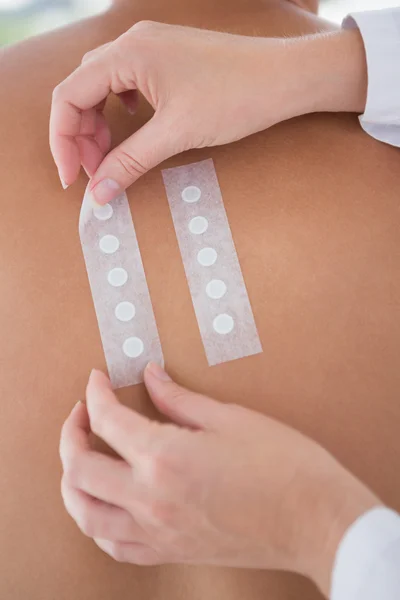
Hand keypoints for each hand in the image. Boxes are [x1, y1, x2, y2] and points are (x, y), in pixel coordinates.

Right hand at [50, 21, 366, 202]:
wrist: (286, 77)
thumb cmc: (238, 96)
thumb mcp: (177, 133)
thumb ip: (131, 161)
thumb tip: (99, 192)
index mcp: (128, 54)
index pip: (69, 95)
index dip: (64, 141)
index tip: (73, 179)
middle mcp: (134, 44)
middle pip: (82, 90)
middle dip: (80, 135)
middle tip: (94, 173)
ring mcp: (152, 48)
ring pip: (103, 87)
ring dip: (99, 124)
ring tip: (110, 156)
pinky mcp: (168, 59)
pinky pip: (127, 83)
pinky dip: (120, 111)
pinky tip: (133, 125)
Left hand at [60, 363, 377, 594]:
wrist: (315, 520)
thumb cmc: (282, 465)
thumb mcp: (229, 418)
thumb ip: (179, 399)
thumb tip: (152, 378)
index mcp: (165, 458)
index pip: (108, 420)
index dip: (96, 394)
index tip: (98, 380)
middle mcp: (151, 499)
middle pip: (80, 469)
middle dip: (70, 434)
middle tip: (83, 413)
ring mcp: (157, 532)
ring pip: (86, 514)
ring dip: (73, 482)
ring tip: (81, 458)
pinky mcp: (170, 551)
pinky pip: (114, 546)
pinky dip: (98, 522)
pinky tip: (106, 503)